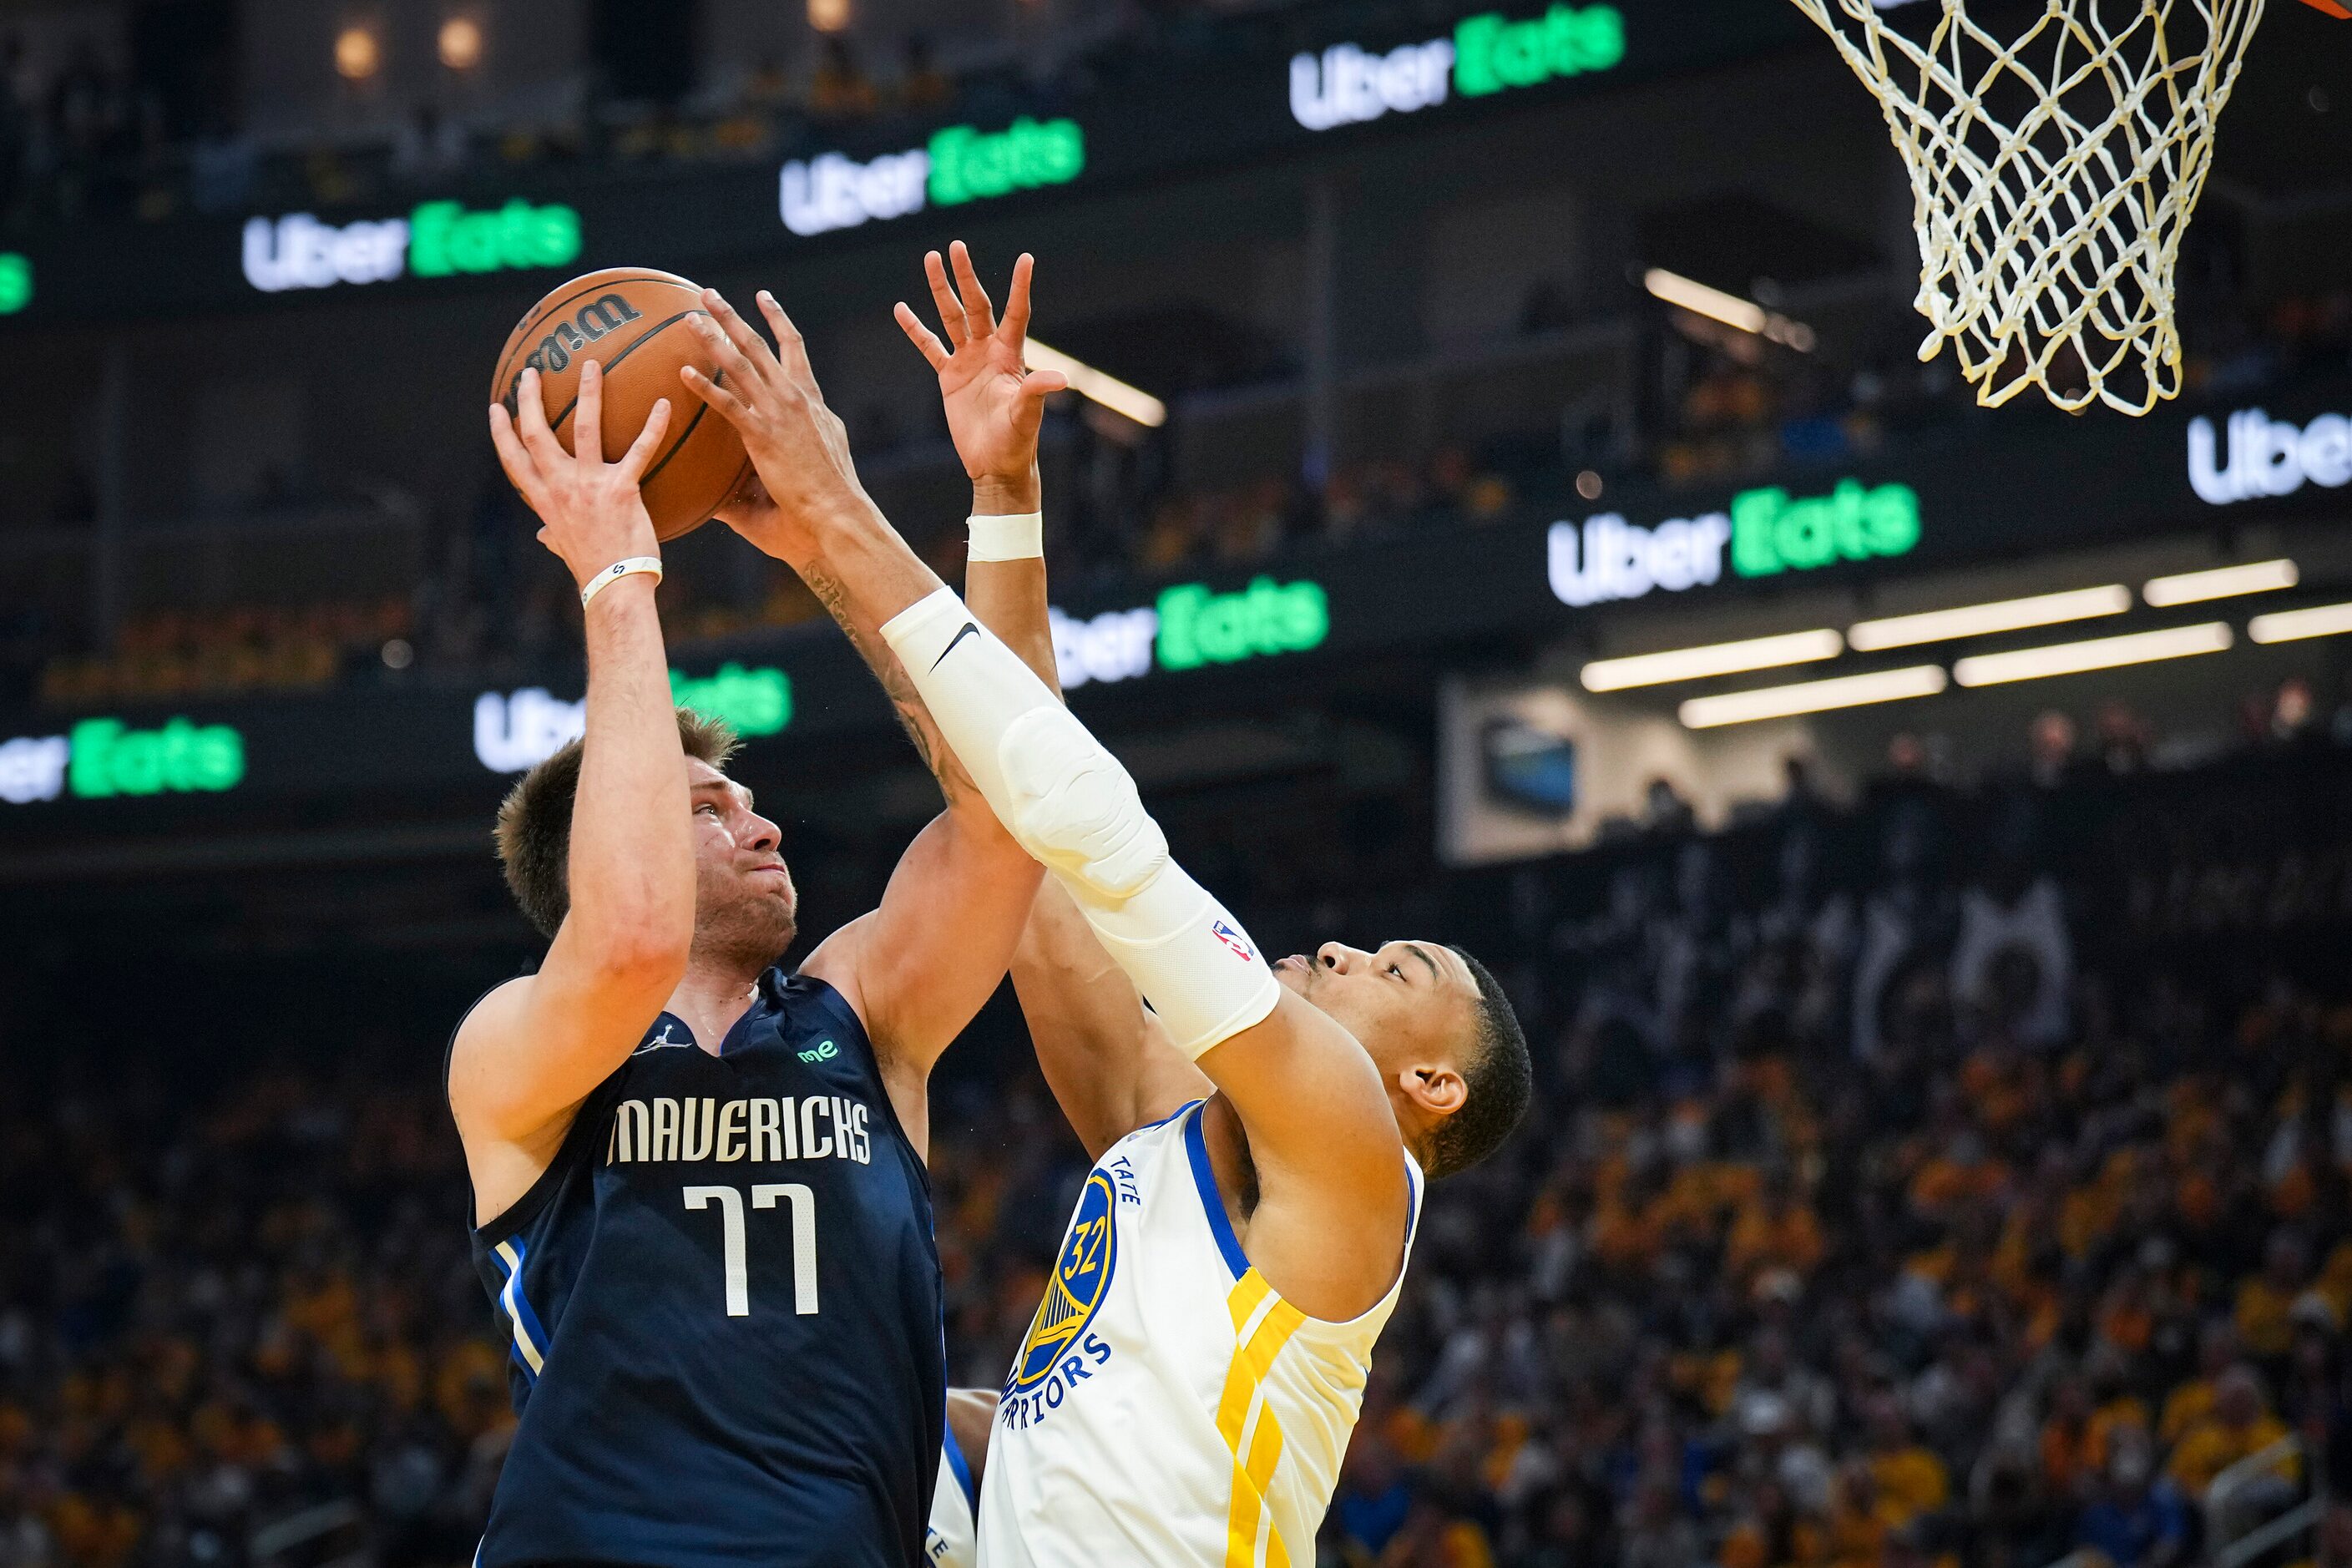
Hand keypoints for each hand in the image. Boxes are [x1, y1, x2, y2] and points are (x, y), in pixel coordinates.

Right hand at [487, 362, 670, 593]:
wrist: (615, 587)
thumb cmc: (593, 569)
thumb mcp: (564, 548)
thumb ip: (553, 534)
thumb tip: (544, 535)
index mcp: (545, 500)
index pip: (514, 460)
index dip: (502, 432)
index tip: (496, 408)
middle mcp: (561, 487)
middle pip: (536, 433)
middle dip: (530, 399)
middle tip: (532, 371)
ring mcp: (590, 485)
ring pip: (585, 427)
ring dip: (588, 392)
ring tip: (590, 365)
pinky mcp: (623, 488)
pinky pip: (640, 449)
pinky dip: (654, 426)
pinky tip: (663, 403)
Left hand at [681, 289, 875, 561]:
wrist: (838, 510)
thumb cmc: (832, 492)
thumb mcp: (824, 452)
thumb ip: (804, 436)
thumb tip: (794, 432)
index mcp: (811, 399)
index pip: (794, 348)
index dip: (778, 320)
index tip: (764, 298)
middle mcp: (794, 397)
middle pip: (758, 345)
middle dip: (731, 316)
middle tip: (709, 295)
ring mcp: (779, 413)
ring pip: (740, 365)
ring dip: (713, 338)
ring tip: (689, 319)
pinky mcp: (763, 435)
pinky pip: (727, 404)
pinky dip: (705, 386)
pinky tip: (683, 372)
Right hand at [895, 242, 1066, 509]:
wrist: (995, 465)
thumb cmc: (1017, 442)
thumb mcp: (1027, 415)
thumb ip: (1037, 393)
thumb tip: (1060, 379)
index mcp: (1011, 356)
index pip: (1017, 313)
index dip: (1020, 287)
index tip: (1026, 258)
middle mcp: (990, 352)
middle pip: (976, 305)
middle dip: (966, 276)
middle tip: (956, 246)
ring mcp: (968, 362)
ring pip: (951, 318)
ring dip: (941, 290)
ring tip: (931, 258)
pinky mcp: (950, 377)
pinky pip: (930, 347)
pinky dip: (916, 330)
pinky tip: (902, 309)